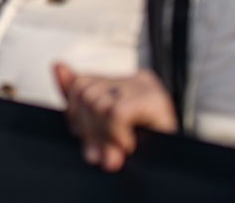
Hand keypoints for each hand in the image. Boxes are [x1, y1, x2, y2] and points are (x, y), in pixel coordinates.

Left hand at [54, 63, 177, 172]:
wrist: (176, 167)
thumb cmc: (143, 149)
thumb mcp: (103, 129)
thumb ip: (80, 102)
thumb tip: (58, 66)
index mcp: (124, 83)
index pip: (81, 84)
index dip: (76, 114)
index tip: (83, 137)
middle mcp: (137, 80)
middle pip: (85, 92)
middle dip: (88, 128)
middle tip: (98, 153)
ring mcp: (147, 88)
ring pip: (98, 102)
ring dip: (102, 134)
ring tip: (116, 151)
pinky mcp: (155, 101)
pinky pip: (116, 112)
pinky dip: (116, 133)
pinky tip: (128, 145)